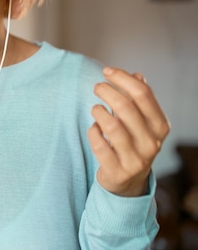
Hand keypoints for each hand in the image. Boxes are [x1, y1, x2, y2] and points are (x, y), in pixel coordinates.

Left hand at [88, 67, 169, 196]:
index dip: (122, 78)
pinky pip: (100, 145)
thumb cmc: (132, 142)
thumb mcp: (141, 122)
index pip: (143, 94)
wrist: (128, 181)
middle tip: (97, 87)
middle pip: (126, 107)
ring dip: (99, 112)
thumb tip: (137, 75)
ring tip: (95, 108)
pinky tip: (94, 129)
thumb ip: (139, 100)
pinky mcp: (117, 171)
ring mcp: (136, 159)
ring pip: (112, 127)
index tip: (107, 71)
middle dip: (107, 92)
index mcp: (160, 126)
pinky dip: (93, 132)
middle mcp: (152, 143)